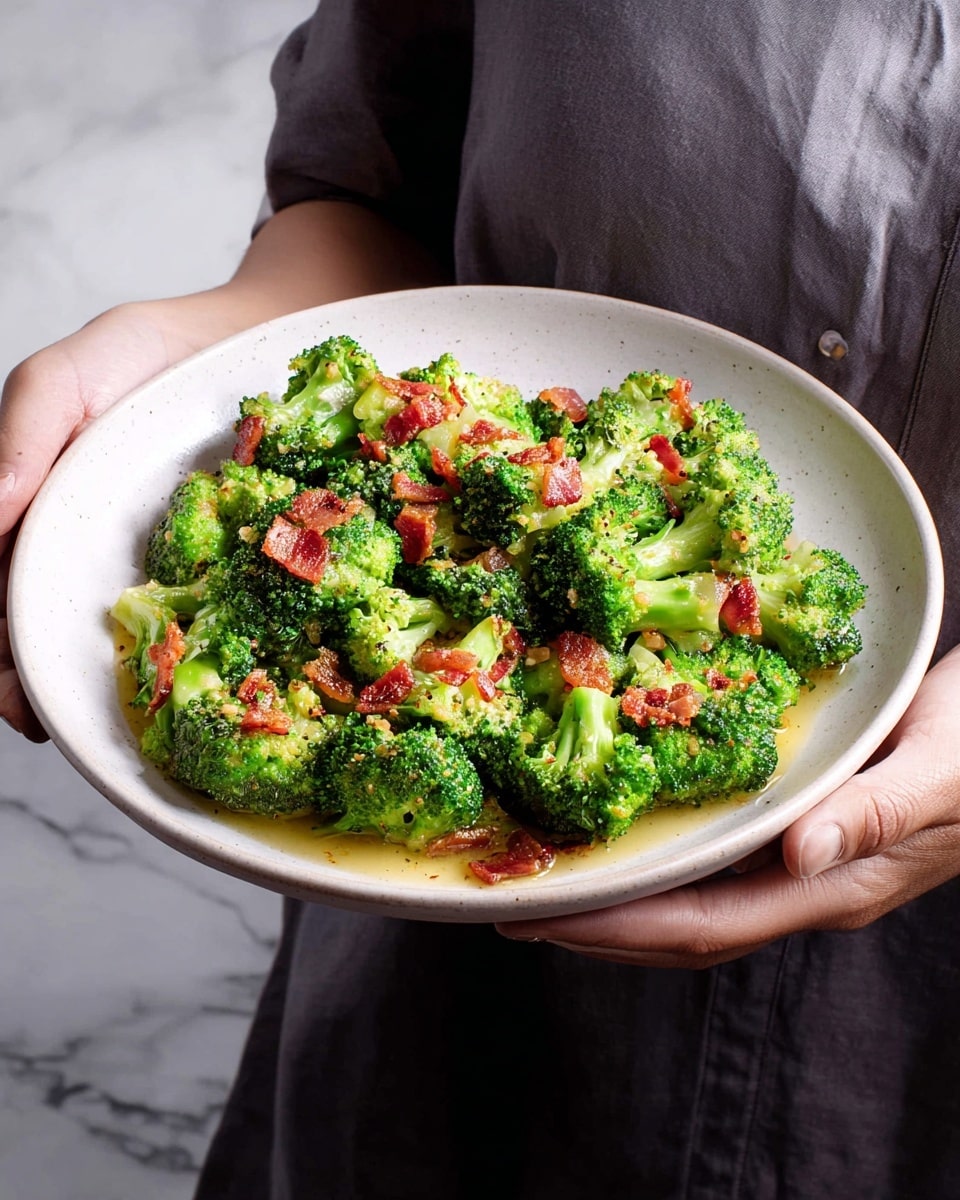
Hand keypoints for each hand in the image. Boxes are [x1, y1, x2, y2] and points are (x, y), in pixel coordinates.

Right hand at [0, 299, 237, 739]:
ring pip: (102, 636)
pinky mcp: (203, 566)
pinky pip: (181, 618)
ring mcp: (144, 564)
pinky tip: (166, 689)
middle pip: (38, 623)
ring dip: (83, 682)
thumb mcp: (66, 377)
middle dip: (25, 676)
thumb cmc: (145, 353)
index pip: (0, 589)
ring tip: (84, 724)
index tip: (5, 682)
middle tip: (33, 714)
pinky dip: (166, 657)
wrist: (249, 343)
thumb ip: (20, 432)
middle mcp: (82, 548)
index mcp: (36, 513)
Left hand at [498, 645, 959, 967]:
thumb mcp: (940, 768)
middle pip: (684, 930)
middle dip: (599, 928)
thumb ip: (874, 811)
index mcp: (834, 883)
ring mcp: (807, 866)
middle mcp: (810, 886)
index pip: (703, 925)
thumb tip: (797, 855)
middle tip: (517, 908)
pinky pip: (715, 865)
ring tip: (555, 885)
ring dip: (622, 904)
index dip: (617, 929)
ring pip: (696, 904)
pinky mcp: (804, 832)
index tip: (545, 918)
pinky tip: (631, 840)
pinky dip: (661, 864)